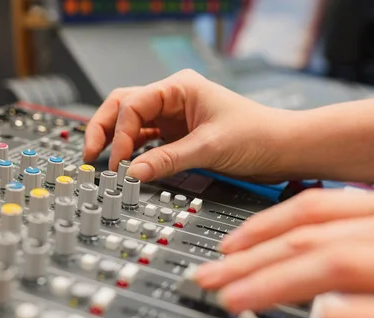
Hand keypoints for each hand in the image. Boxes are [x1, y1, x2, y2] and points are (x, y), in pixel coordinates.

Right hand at [83, 69, 293, 182]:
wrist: (283, 149)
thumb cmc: (257, 134)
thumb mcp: (208, 147)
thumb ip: (167, 160)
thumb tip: (132, 174)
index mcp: (180, 87)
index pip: (133, 103)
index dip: (120, 132)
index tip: (119, 161)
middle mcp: (174, 99)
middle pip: (124, 107)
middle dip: (105, 128)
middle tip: (90, 153)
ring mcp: (175, 118)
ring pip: (133, 124)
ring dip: (117, 141)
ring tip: (102, 161)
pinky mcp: (179, 137)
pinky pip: (148, 141)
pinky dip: (135, 153)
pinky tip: (127, 165)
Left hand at [195, 187, 373, 317]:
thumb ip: (368, 233)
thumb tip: (318, 247)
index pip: (313, 209)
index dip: (262, 226)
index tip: (227, 245)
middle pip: (310, 239)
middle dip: (250, 258)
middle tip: (207, 277)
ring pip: (340, 267)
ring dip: (280, 282)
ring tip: (238, 298)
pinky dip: (364, 317)